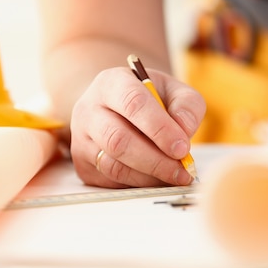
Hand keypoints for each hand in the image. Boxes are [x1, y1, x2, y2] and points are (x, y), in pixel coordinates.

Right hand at [70, 66, 205, 187]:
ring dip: (149, 176)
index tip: (182, 148)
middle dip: (155, 160)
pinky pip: (111, 181)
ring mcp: (81, 139)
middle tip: (182, 171)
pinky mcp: (83, 165)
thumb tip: (185, 130)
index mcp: (111, 83)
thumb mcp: (172, 90)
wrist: (116, 109)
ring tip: (174, 176)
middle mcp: (88, 110)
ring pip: (113, 166)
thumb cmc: (148, 99)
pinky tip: (157, 178)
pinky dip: (139, 184)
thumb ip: (186, 105)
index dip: (159, 128)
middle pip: (118, 140)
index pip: (133, 103)